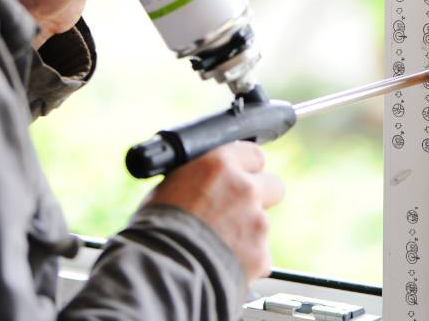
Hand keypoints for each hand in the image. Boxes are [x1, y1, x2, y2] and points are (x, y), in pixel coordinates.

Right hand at [146, 141, 283, 281]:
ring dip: (248, 230)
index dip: (247, 167)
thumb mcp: (171, 185)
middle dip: (260, 196)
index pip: (253, 154)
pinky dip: (246, 259)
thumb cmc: (156, 229)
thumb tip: (204, 180)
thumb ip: (199, 177)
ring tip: (217, 244)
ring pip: (263, 222)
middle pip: (273, 185)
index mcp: (219, 163)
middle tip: (237, 210)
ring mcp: (256, 221)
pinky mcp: (261, 254)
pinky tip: (221, 262)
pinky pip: (259, 254)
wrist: (162, 273)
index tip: (242, 176)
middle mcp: (243, 187)